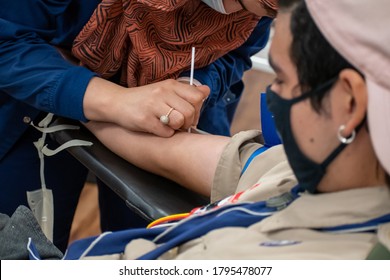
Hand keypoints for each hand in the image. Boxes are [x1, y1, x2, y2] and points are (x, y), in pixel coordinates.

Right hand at [83, 77, 209, 136]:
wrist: (117, 103)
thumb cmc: (144, 99)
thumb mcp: (165, 90)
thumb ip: (186, 92)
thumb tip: (206, 91)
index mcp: (170, 85)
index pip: (197, 97)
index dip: (197, 109)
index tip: (190, 115)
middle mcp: (162, 93)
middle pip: (190, 111)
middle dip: (188, 122)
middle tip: (180, 124)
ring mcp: (153, 106)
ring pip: (179, 121)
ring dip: (177, 128)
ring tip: (169, 125)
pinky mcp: (145, 120)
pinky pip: (166, 132)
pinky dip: (165, 134)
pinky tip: (158, 129)